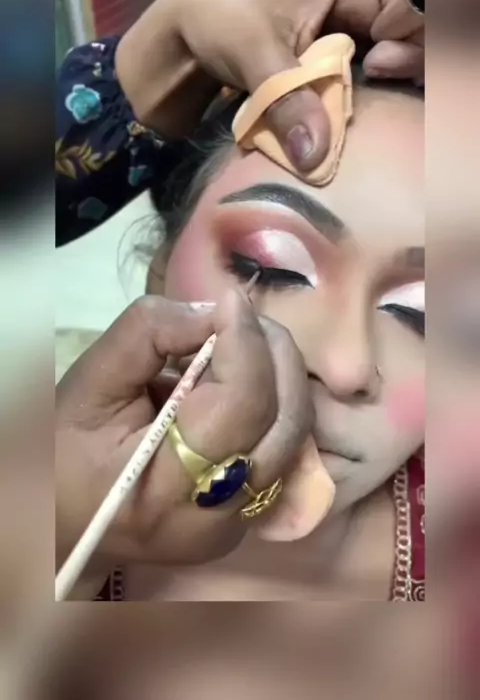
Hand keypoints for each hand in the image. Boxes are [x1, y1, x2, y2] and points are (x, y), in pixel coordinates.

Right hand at [56, 291, 323, 596]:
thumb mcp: (89, 382)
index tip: (230, 299)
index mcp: (166, 489)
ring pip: (297, 437)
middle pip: (286, 422)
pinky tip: (244, 380)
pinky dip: (275, 404)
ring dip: (280, 376)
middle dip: (274, 353)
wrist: (59, 519)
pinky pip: (285, 451)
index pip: (242, 406)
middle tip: (241, 315)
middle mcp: (217, 519)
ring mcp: (238, 526)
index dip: (246, 342)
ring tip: (243, 342)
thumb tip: (216, 313)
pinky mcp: (248, 520)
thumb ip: (148, 335)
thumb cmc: (62, 451)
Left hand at [116, 0, 423, 171]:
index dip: (409, 38)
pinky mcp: (339, 64)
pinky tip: (345, 116)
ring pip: (394, 64)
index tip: (378, 64)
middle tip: (374, 80)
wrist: (183, 37)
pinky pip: (368, 84)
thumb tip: (315, 157)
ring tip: (357, 101)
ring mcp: (353, 35)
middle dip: (405, 66)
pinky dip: (361, 103)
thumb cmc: (218, 21)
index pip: (414, 4)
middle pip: (412, 37)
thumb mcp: (255, 56)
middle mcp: (362, 4)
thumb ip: (289, 101)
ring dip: (384, 89)